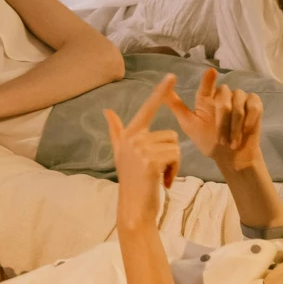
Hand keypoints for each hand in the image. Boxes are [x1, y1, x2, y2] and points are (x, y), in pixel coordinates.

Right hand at [105, 74, 181, 232]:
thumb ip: (116, 130)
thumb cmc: (132, 181)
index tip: (171, 76)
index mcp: (129, 134)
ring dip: (174, 164)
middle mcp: (133, 138)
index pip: (147, 108)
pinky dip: (174, 172)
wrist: (133, 208)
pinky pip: (175, 157)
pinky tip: (163, 182)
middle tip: (158, 171)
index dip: (160, 91)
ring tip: (160, 177)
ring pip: (175, 146)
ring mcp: (141, 149)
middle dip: (171, 154)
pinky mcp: (151, 161)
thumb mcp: (121, 153)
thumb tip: (106, 110)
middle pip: (171, 134)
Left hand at [167, 69, 265, 173]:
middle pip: (224, 96)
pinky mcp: (254, 106)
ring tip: (232, 142)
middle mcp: (223, 95)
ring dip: (236, 125)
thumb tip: (160, 89)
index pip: (207, 84)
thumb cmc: (208, 141)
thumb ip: (176, 106)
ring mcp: (240, 99)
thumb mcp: (189, 124)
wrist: (230, 158)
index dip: (209, 78)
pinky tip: (246, 131)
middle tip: (222, 140)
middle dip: (224, 120)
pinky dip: (250, 119)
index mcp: (206, 98)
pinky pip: (254, 105)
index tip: (211, 72)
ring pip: (239, 101)